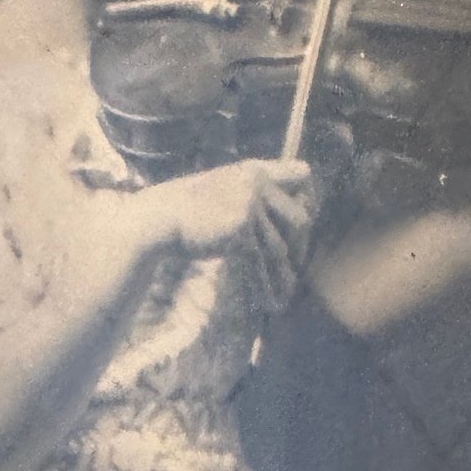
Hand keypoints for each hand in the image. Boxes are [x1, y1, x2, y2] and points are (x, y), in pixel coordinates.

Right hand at [157, 157, 319, 309]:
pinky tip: (271, 299)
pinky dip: (266, 282)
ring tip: (288, 292)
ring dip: (284, 272)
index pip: (302, 173)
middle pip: (298, 216)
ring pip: (281, 246)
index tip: (307, 215)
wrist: (160, 218)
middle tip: (297, 262)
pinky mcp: (240, 231)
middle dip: (301, 244)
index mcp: (255, 170)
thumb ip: (252, 193)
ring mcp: (248, 208)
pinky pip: (261, 261)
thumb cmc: (187, 206)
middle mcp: (256, 186)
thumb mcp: (224, 186)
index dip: (310, 195)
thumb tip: (280, 216)